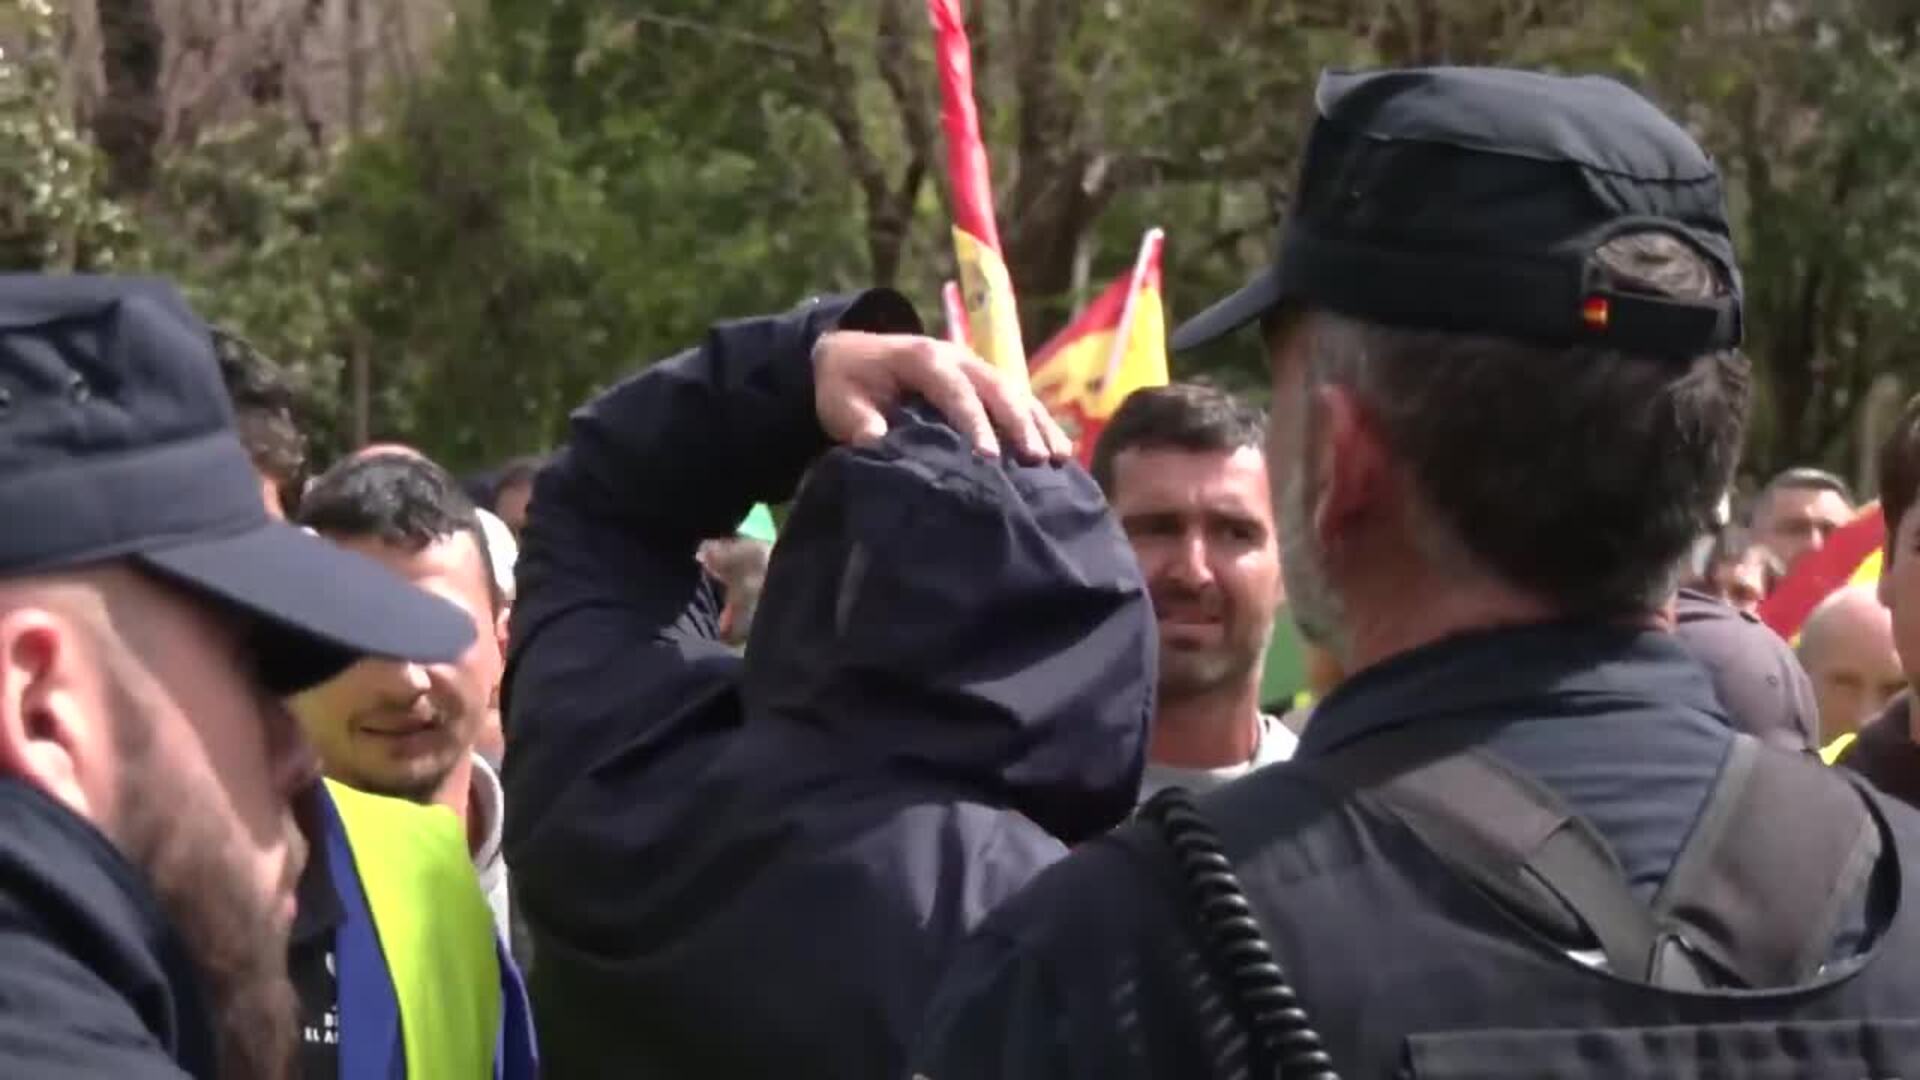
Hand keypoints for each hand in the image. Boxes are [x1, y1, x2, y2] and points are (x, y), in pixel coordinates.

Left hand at [813, 331, 1072, 462]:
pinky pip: (1020, 400)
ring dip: (1039, 425)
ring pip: (1017, 392)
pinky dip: (1041, 424)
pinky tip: (1062, 452)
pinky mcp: (985, 382)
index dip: (975, 424)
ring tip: (1060, 459)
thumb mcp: (840, 401)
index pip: (956, 392)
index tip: (989, 459)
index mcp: (924, 359)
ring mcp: (976, 367)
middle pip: (998, 389)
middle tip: (1036, 461)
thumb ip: (860, 422)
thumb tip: (879, 444)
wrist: (851, 353)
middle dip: (1019, 425)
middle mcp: (958, 358)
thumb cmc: (847, 382)